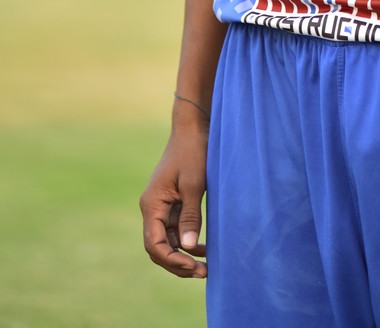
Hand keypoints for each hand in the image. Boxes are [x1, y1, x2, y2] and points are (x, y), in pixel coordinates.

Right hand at [140, 123, 208, 278]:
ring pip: (168, 241)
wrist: (194, 128)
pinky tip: (203, 248)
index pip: (155, 245)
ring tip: (205, 266)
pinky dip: (186, 241)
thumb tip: (188, 248)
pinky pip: (175, 229)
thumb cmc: (194, 152)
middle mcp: (153, 207)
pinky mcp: (172, 202)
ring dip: (183, 255)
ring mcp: (162, 206)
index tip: (193, 266)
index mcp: (152, 204)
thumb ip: (190, 216)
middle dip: (178, 263)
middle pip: (159, 247)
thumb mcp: (194, 184)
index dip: (172, 260)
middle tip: (202, 273)